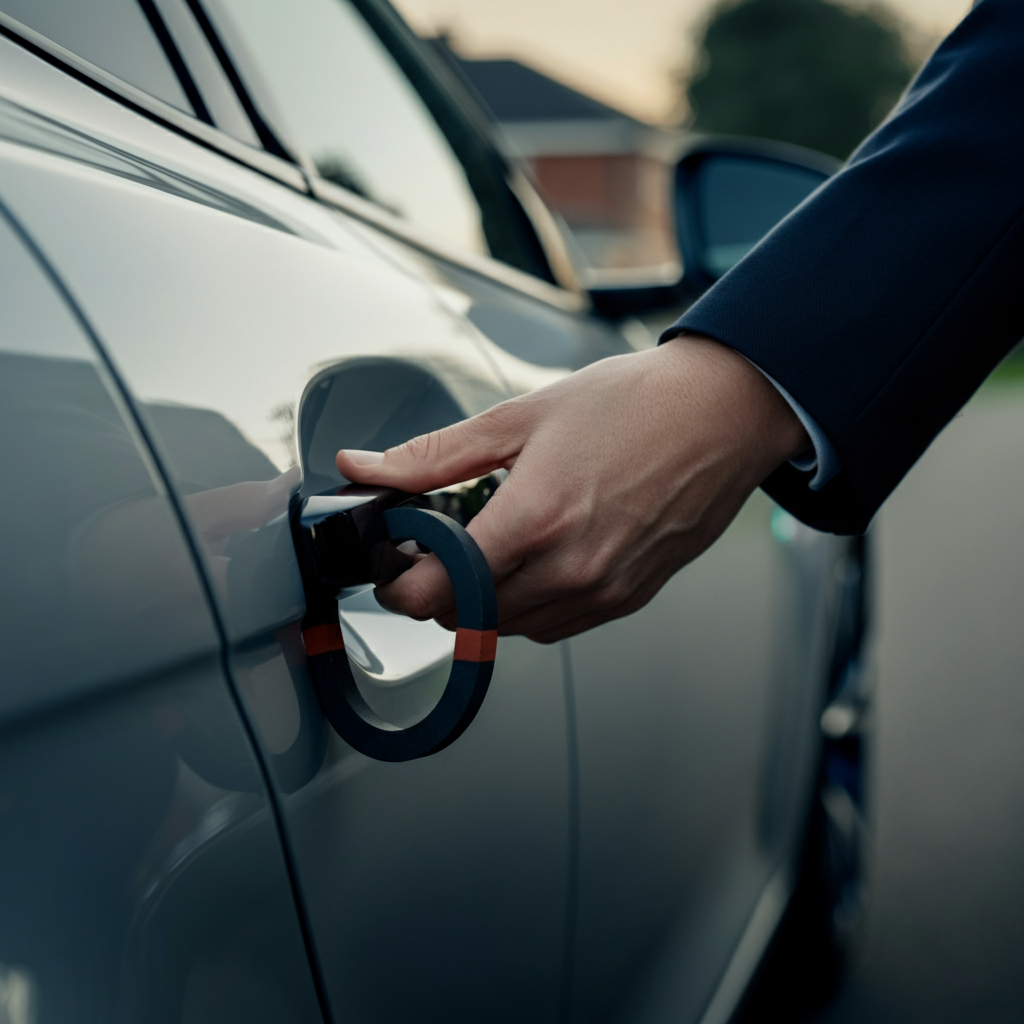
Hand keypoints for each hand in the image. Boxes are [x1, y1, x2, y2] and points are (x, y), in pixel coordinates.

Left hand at [336, 335, 807, 642]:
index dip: (398, 585)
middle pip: (467, 618)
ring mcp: (604, 590)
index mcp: (536, 518)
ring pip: (510, 628)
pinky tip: (533, 561)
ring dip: (480, 602)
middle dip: (435, 591)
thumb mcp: (522, 416)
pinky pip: (555, 625)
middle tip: (433, 549)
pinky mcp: (629, 598)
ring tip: (486, 550)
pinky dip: (527, 606)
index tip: (391, 565)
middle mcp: (571, 567)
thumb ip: (435, 453)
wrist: (721, 414)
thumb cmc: (632, 406)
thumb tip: (366, 466)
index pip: (437, 591)